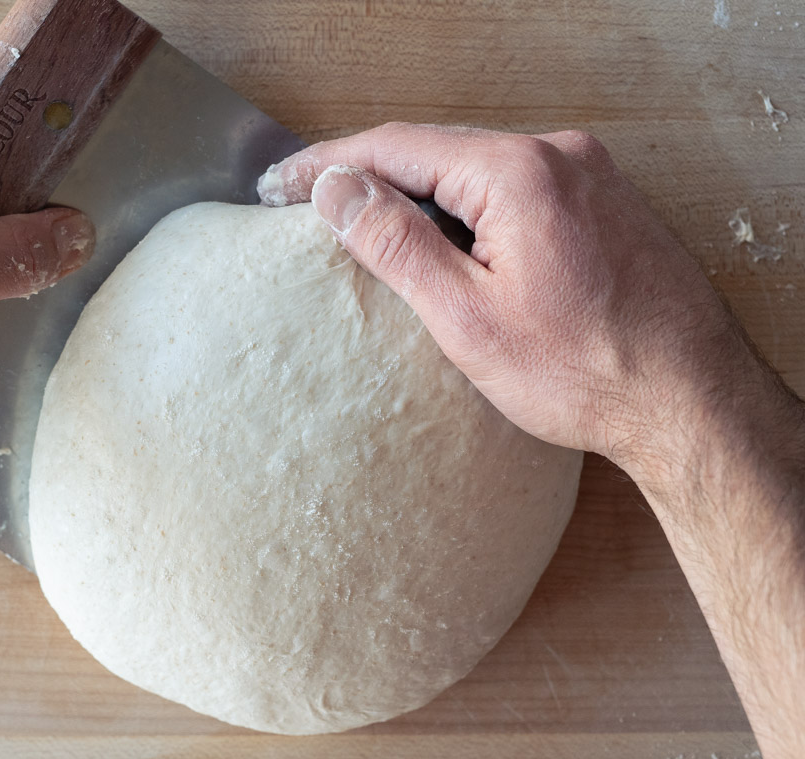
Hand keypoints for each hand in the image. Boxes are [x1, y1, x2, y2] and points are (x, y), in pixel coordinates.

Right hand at [258, 124, 804, 758]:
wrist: (691, 402)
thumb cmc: (589, 372)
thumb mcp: (467, 317)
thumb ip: (395, 243)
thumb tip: (336, 189)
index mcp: (519, 173)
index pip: (395, 146)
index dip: (326, 162)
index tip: (278, 184)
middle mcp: (558, 156)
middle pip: (433, 149)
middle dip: (364, 174)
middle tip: (302, 202)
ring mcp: (586, 175)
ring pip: (471, 168)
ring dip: (413, 191)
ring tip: (357, 224)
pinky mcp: (600, 202)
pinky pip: (510, 186)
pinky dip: (461, 206)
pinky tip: (437, 239)